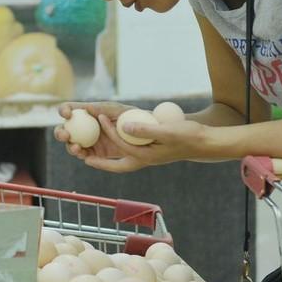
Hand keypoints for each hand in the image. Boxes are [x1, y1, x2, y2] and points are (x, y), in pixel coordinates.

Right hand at [55, 101, 133, 165]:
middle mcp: (82, 127)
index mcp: (84, 112)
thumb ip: (103, 108)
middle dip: (60, 133)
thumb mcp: (118, 110)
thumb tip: (86, 107)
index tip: (67, 114)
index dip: (63, 111)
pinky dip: (82, 156)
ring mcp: (87, 141)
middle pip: (64, 130)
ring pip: (71, 145)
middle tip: (66, 135)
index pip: (68, 110)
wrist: (143, 135)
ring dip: (70, 147)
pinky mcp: (95, 154)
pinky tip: (84, 155)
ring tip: (76, 147)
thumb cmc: (130, 117)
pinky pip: (84, 155)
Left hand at [70, 111, 219, 173]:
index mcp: (145, 157)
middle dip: (95, 158)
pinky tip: (108, 134)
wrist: (203, 143)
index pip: (120, 146)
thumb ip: (146, 130)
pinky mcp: (146, 151)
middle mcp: (141, 159)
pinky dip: (114, 143)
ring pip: (116, 156)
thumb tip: (124, 126)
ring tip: (85, 144)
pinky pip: (125, 150)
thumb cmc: (188, 136)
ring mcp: (144, 156)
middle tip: (78, 151)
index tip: (99, 118)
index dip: (108, 132)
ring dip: (101, 152)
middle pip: (112, 162)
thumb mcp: (167, 131)